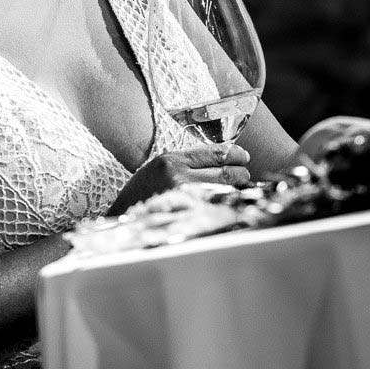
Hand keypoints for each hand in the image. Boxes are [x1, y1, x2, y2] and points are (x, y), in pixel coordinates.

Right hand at [107, 143, 250, 213]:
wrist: (126, 216)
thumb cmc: (145, 190)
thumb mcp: (160, 166)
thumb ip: (188, 161)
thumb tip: (227, 159)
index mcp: (171, 160)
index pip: (215, 153)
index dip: (235, 154)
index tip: (242, 156)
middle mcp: (178, 177)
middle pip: (227, 172)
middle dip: (241, 173)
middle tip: (243, 173)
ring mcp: (185, 198)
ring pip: (227, 190)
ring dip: (239, 188)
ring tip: (239, 187)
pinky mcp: (191, 215)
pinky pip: (219, 205)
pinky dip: (229, 201)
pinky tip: (229, 200)